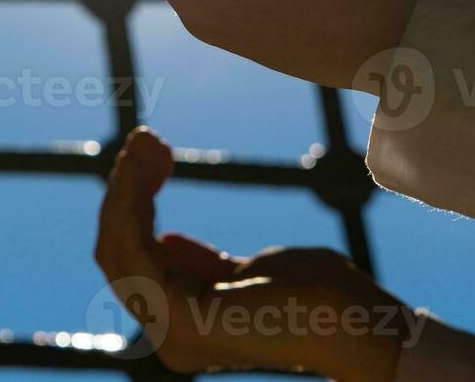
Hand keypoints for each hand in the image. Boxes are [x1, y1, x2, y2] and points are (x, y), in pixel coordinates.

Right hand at [95, 128, 407, 379]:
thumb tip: (167, 239)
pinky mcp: (181, 315)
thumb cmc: (319, 296)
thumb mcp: (250, 271)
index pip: (132, 265)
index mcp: (182, 328)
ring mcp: (171, 330)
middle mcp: (167, 336)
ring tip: (142, 142)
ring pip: (117, 247)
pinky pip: (134, 251)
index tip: (150, 158)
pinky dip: (130, 203)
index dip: (132, 208)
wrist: (359, 320)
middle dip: (124, 190)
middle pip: (116, 253)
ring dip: (123, 188)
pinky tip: (142, 169)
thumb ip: (206, 264)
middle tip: (143, 139)